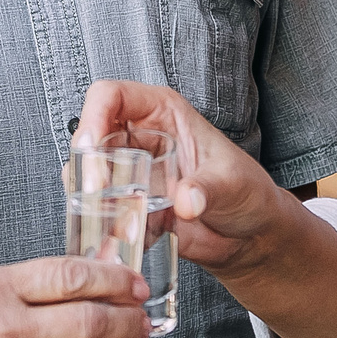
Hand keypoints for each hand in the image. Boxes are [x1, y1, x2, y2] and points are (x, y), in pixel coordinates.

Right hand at [75, 81, 336, 337]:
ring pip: (89, 175)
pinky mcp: (129, 207)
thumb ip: (208, 189)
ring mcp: (131, 174)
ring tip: (110, 219)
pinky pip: (100, 211)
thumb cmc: (248, 194)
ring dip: (90, 198)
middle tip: (95, 193)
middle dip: (86, 164)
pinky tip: (119, 240)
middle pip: (90, 136)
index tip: (89, 147)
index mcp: (163, 114)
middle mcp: (141, 139)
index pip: (111, 96)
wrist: (250, 237)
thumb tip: (185, 200)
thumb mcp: (233, 185)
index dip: (92, 115)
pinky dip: (102, 226)